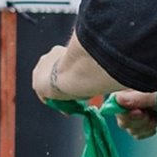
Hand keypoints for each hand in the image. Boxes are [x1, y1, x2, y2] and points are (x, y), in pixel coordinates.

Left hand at [32, 36, 156, 136]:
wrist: (73, 70)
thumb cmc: (86, 61)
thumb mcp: (93, 56)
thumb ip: (99, 54)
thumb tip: (118, 48)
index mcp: (57, 51)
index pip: (60, 65)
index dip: (70, 76)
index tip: (77, 85)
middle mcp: (46, 59)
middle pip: (54, 77)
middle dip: (64, 87)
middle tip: (76, 96)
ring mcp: (40, 72)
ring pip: (51, 87)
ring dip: (61, 96)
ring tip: (73, 105)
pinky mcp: (38, 85)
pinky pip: (46, 97)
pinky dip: (56, 103)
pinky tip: (66, 109)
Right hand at [109, 88, 156, 138]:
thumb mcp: (155, 93)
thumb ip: (137, 97)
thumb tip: (118, 99)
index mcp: (127, 91)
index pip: (114, 105)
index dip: (126, 113)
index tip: (139, 112)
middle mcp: (128, 102)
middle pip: (122, 120)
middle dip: (138, 121)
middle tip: (149, 115)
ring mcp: (136, 113)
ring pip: (130, 129)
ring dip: (144, 126)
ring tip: (154, 117)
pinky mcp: (142, 123)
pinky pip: (138, 134)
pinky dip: (148, 130)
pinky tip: (154, 122)